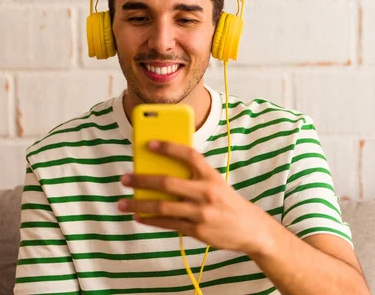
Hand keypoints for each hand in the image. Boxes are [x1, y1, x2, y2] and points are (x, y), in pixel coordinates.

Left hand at [117, 140, 273, 254]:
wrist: (251, 230)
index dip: (169, 147)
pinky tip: (139, 216)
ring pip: (163, 206)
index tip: (150, 143)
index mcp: (212, 176)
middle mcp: (206, 192)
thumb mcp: (216, 183)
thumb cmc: (227, 202)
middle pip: (168, 182)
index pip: (190, 155)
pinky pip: (168, 223)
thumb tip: (159, 173)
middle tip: (125, 178)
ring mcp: (201, 213)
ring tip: (123, 202)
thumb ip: (194, 177)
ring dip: (139, 204)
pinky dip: (151, 220)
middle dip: (142, 179)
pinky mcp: (198, 231)